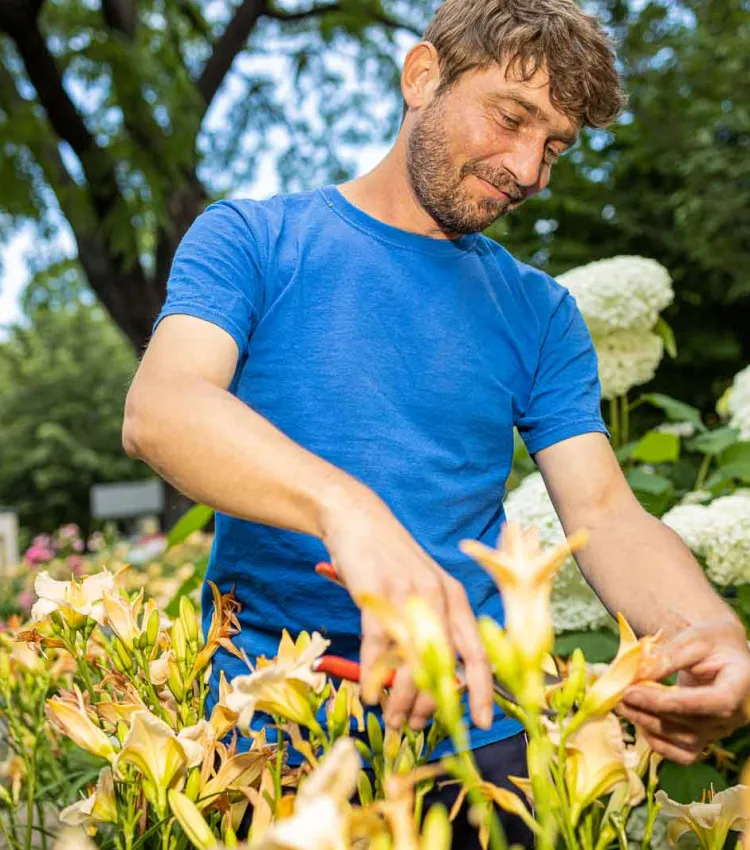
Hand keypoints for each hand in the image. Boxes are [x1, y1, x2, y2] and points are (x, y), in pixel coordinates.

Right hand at [320, 481, 493, 732]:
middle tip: (416, 725)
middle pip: (444, 666)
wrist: (359, 519)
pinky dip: (373, 678)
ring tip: (392, 718)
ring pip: (412, 663)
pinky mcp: (376, 595)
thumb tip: (436, 680)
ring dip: (401, 699)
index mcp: (455, 597)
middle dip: (432, 705)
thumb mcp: (424, 588)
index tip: (480, 722)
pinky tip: (368, 695)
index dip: (482, 690)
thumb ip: (434, 625)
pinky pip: (378, 649)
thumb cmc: (391, 561)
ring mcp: (407, 595)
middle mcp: (437, 597)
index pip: (478, 652)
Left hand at [618, 620, 749, 764]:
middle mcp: (736, 715)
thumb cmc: (712, 641)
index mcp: (741, 685)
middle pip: (693, 723)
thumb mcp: (694, 638)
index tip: (636, 692)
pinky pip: (684, 753)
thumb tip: (641, 674)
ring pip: (684, 740)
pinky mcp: (706, 738)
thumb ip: (670, 656)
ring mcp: (721, 730)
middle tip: (620, 695)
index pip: (714, 702)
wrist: (723, 653)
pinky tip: (639, 723)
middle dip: (651, 710)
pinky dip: (660, 744)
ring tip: (622, 705)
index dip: (675, 702)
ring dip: (649, 725)